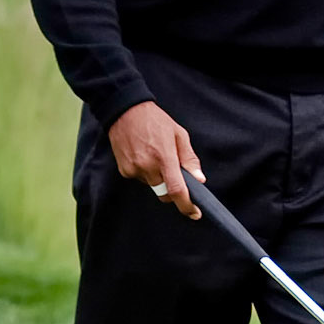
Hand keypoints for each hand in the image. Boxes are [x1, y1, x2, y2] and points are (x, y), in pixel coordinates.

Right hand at [107, 101, 204, 218]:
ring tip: (155, 155)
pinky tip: (144, 155)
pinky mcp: (124, 170)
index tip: (195, 213)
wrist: (125, 111)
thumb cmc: (155, 120)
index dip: (187, 205)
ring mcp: (134, 169)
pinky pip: (141, 179)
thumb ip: (189, 159)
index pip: (177, 190)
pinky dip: (146, 173)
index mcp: (164, 157)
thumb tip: (199, 179)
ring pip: (153, 186)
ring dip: (158, 178)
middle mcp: (148, 166)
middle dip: (173, 190)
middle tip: (174, 173)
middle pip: (165, 193)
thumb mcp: (179, 134)